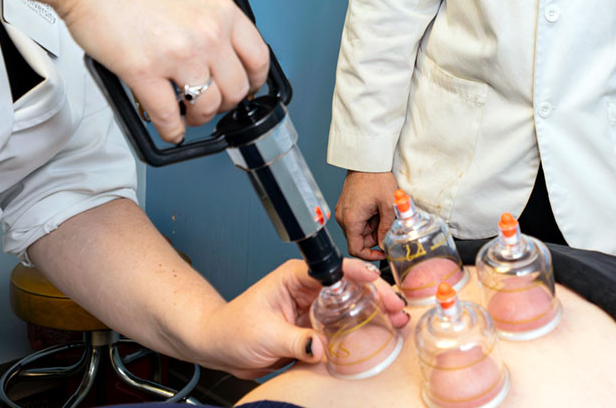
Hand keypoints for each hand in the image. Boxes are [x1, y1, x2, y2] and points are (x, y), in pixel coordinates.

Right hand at [47, 0, 269, 143]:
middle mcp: (206, 34)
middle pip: (236, 88)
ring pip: (206, 106)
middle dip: (226, 103)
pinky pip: (167, 115)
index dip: (254, 80)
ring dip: (199, 118)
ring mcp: (177, 55)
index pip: (257, 57)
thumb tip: (213, 31)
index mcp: (220, 10)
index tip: (246, 86)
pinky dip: (170, 130)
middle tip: (214, 104)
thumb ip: (207, 9)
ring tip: (188, 116)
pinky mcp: (144, 72)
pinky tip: (168, 130)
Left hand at [187, 258, 407, 379]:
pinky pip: (340, 330)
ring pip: (349, 308)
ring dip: (372, 316)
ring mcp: (312, 310)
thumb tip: (320, 347)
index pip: (331, 268)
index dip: (356, 272)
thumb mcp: (265, 335)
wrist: (219, 348)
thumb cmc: (232, 329)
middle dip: (375, 296)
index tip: (374, 281)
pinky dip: (359, 335)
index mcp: (294, 277)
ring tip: (396, 324)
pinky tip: (378, 339)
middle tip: (396, 309)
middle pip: (349, 288)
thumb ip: (295, 341)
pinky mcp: (313, 330)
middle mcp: (307, 290)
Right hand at [336, 171, 397, 259]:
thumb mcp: (388, 206)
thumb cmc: (376, 179)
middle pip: (358, 240)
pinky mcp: (346, 207)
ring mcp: (343, 211)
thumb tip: (385, 245)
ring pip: (359, 230)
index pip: (355, 249)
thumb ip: (386, 229)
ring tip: (383, 213)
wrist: (367, 161)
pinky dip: (369, 219)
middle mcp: (343, 217)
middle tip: (388, 226)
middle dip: (375, 237)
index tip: (382, 253)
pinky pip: (357, 221)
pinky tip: (377, 209)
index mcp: (351, 220)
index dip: (370, 255)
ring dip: (373, 227)